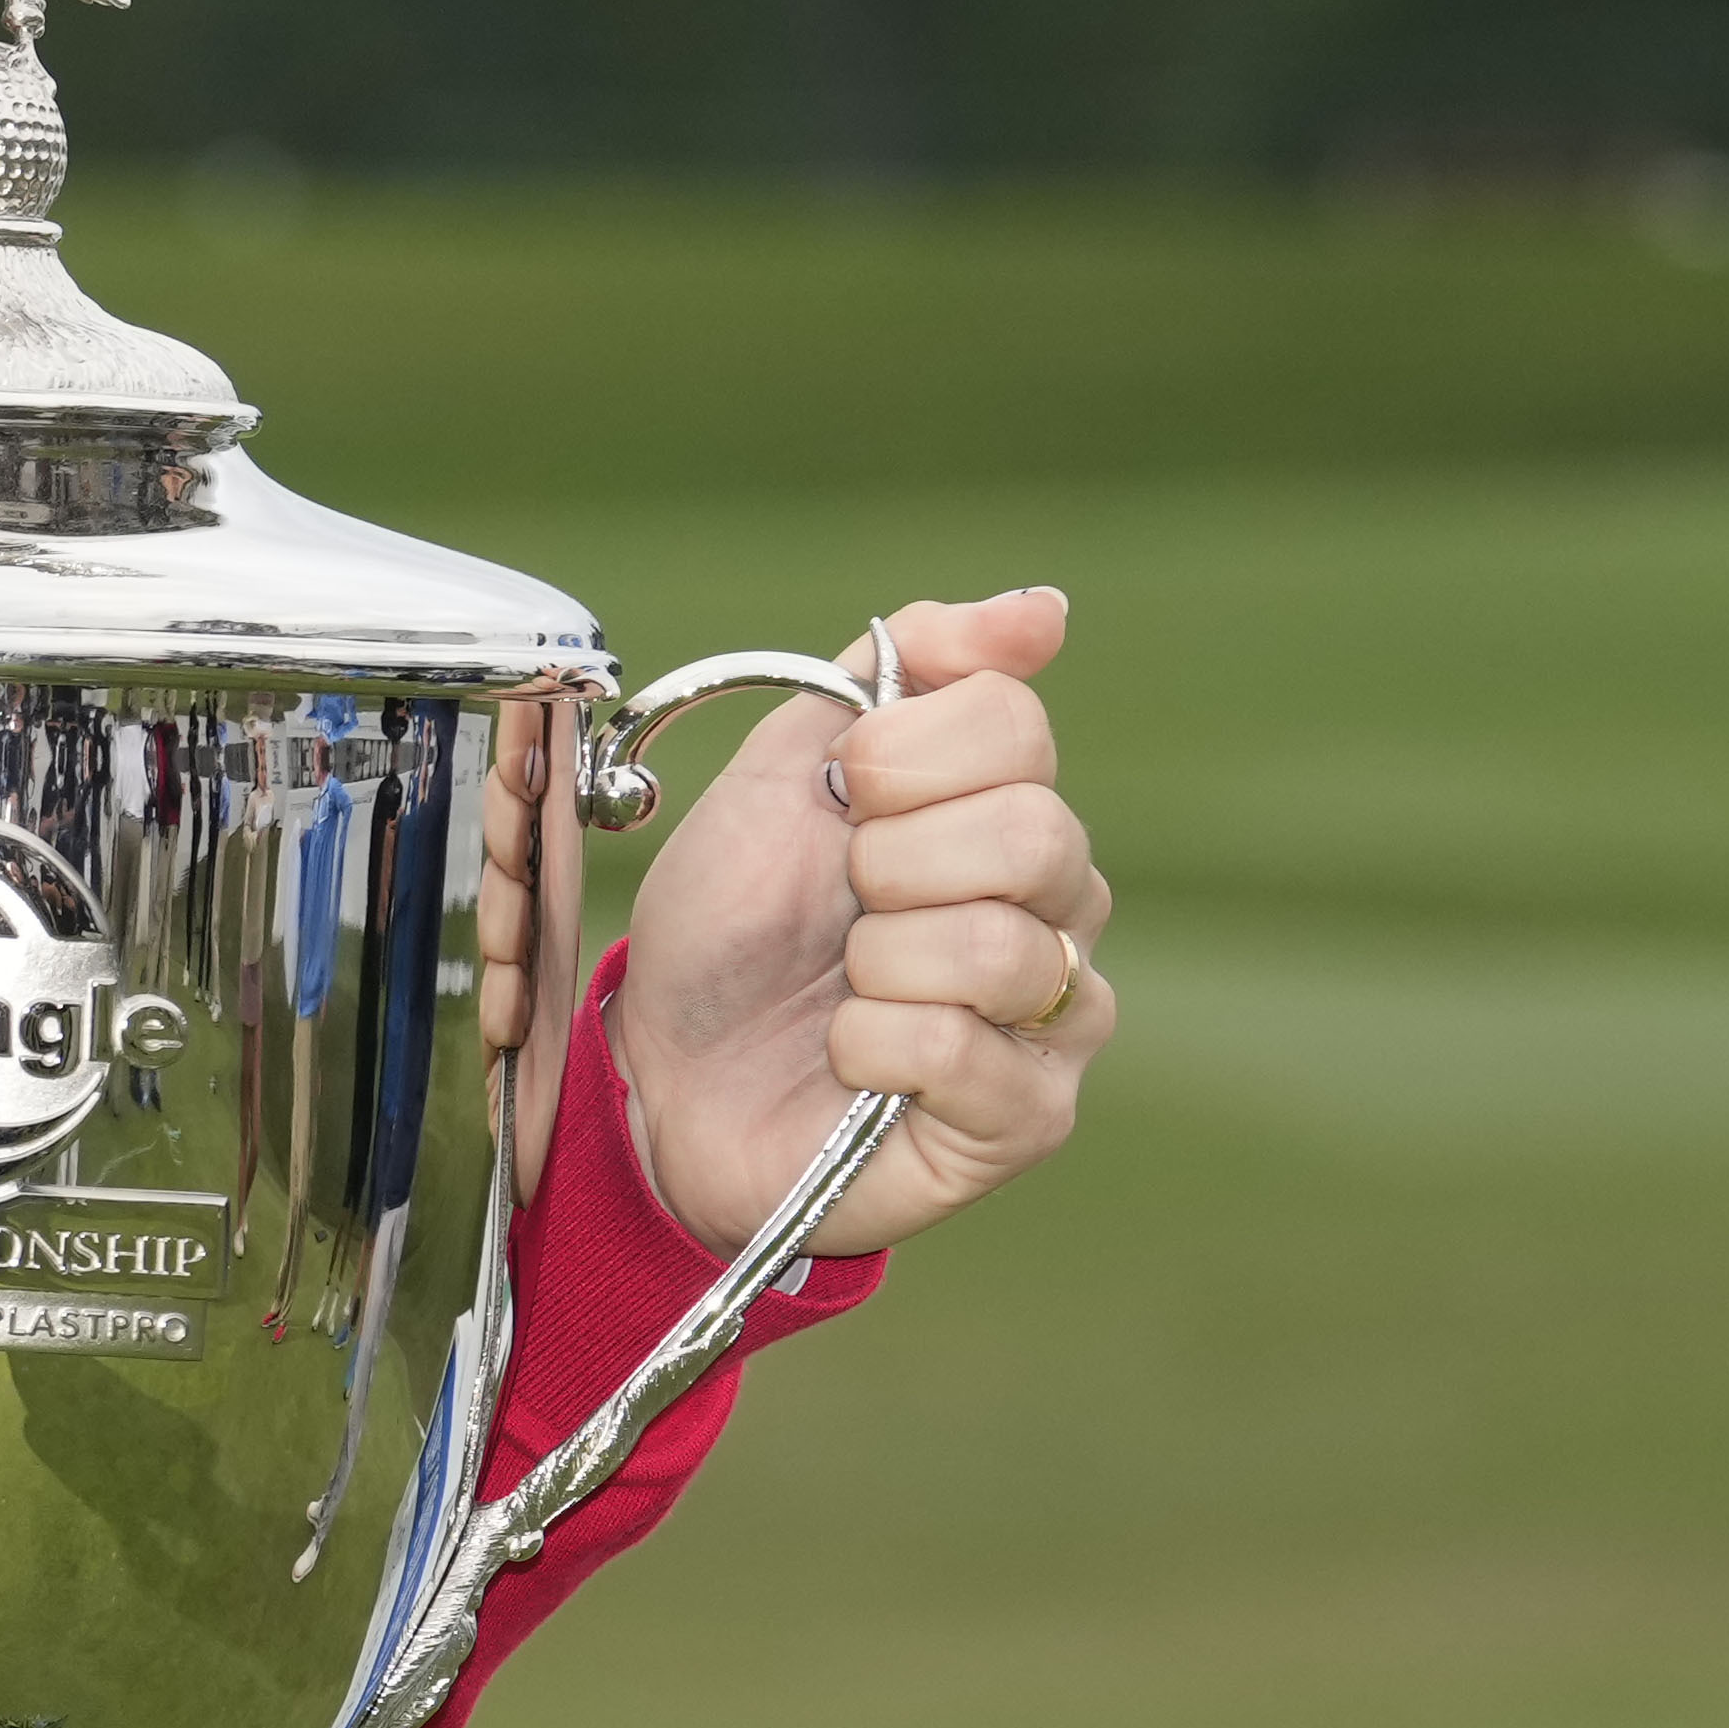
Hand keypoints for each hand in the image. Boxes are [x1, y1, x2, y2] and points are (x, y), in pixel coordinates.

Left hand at [608, 587, 1112, 1259]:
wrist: (664, 1076)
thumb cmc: (731, 930)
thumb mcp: (785, 771)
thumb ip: (903, 669)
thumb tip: (1042, 608)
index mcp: (1012, 807)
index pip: (1014, 725)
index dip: (894, 759)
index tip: (839, 800)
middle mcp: (1064, 906)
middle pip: (1029, 833)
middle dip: (886, 866)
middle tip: (841, 907)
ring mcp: (1059, 1017)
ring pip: (996, 947)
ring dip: (873, 965)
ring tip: (843, 987)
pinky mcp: (1028, 1119)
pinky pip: (961, 1050)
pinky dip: (869, 1047)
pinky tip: (851, 1060)